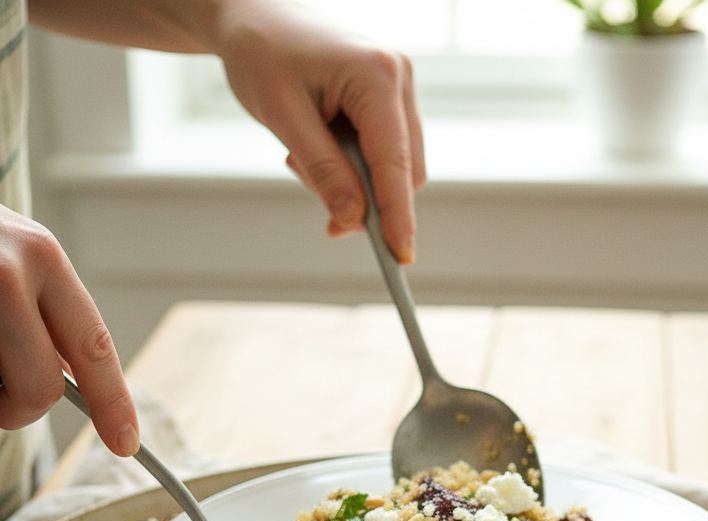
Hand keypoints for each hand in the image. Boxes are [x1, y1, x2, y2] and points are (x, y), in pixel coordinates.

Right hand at [0, 206, 139, 454]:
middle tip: (0, 395)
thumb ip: (46, 310)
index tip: (125, 441)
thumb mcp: (15, 254)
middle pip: (41, 387)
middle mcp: (8, 270)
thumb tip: (70, 376)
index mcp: (42, 256)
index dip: (112, 402)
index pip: (92, 346)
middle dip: (21, 408)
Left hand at [212, 1, 425, 262]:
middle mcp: (398, 77)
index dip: (398, 215)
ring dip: (353, 181)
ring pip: (393, 166)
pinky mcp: (388, 96)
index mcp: (377, 75)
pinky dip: (352, 166)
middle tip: (319, 206)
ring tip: (303, 154)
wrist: (252, 14)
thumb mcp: (284, 117)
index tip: (401, 257)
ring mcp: (397, 86)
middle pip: (403, 171)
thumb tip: (353, 220)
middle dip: (365, 199)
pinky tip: (318, 145)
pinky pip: (382, 152)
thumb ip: (323, 171)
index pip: (395, 163)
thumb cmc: (262, 53)